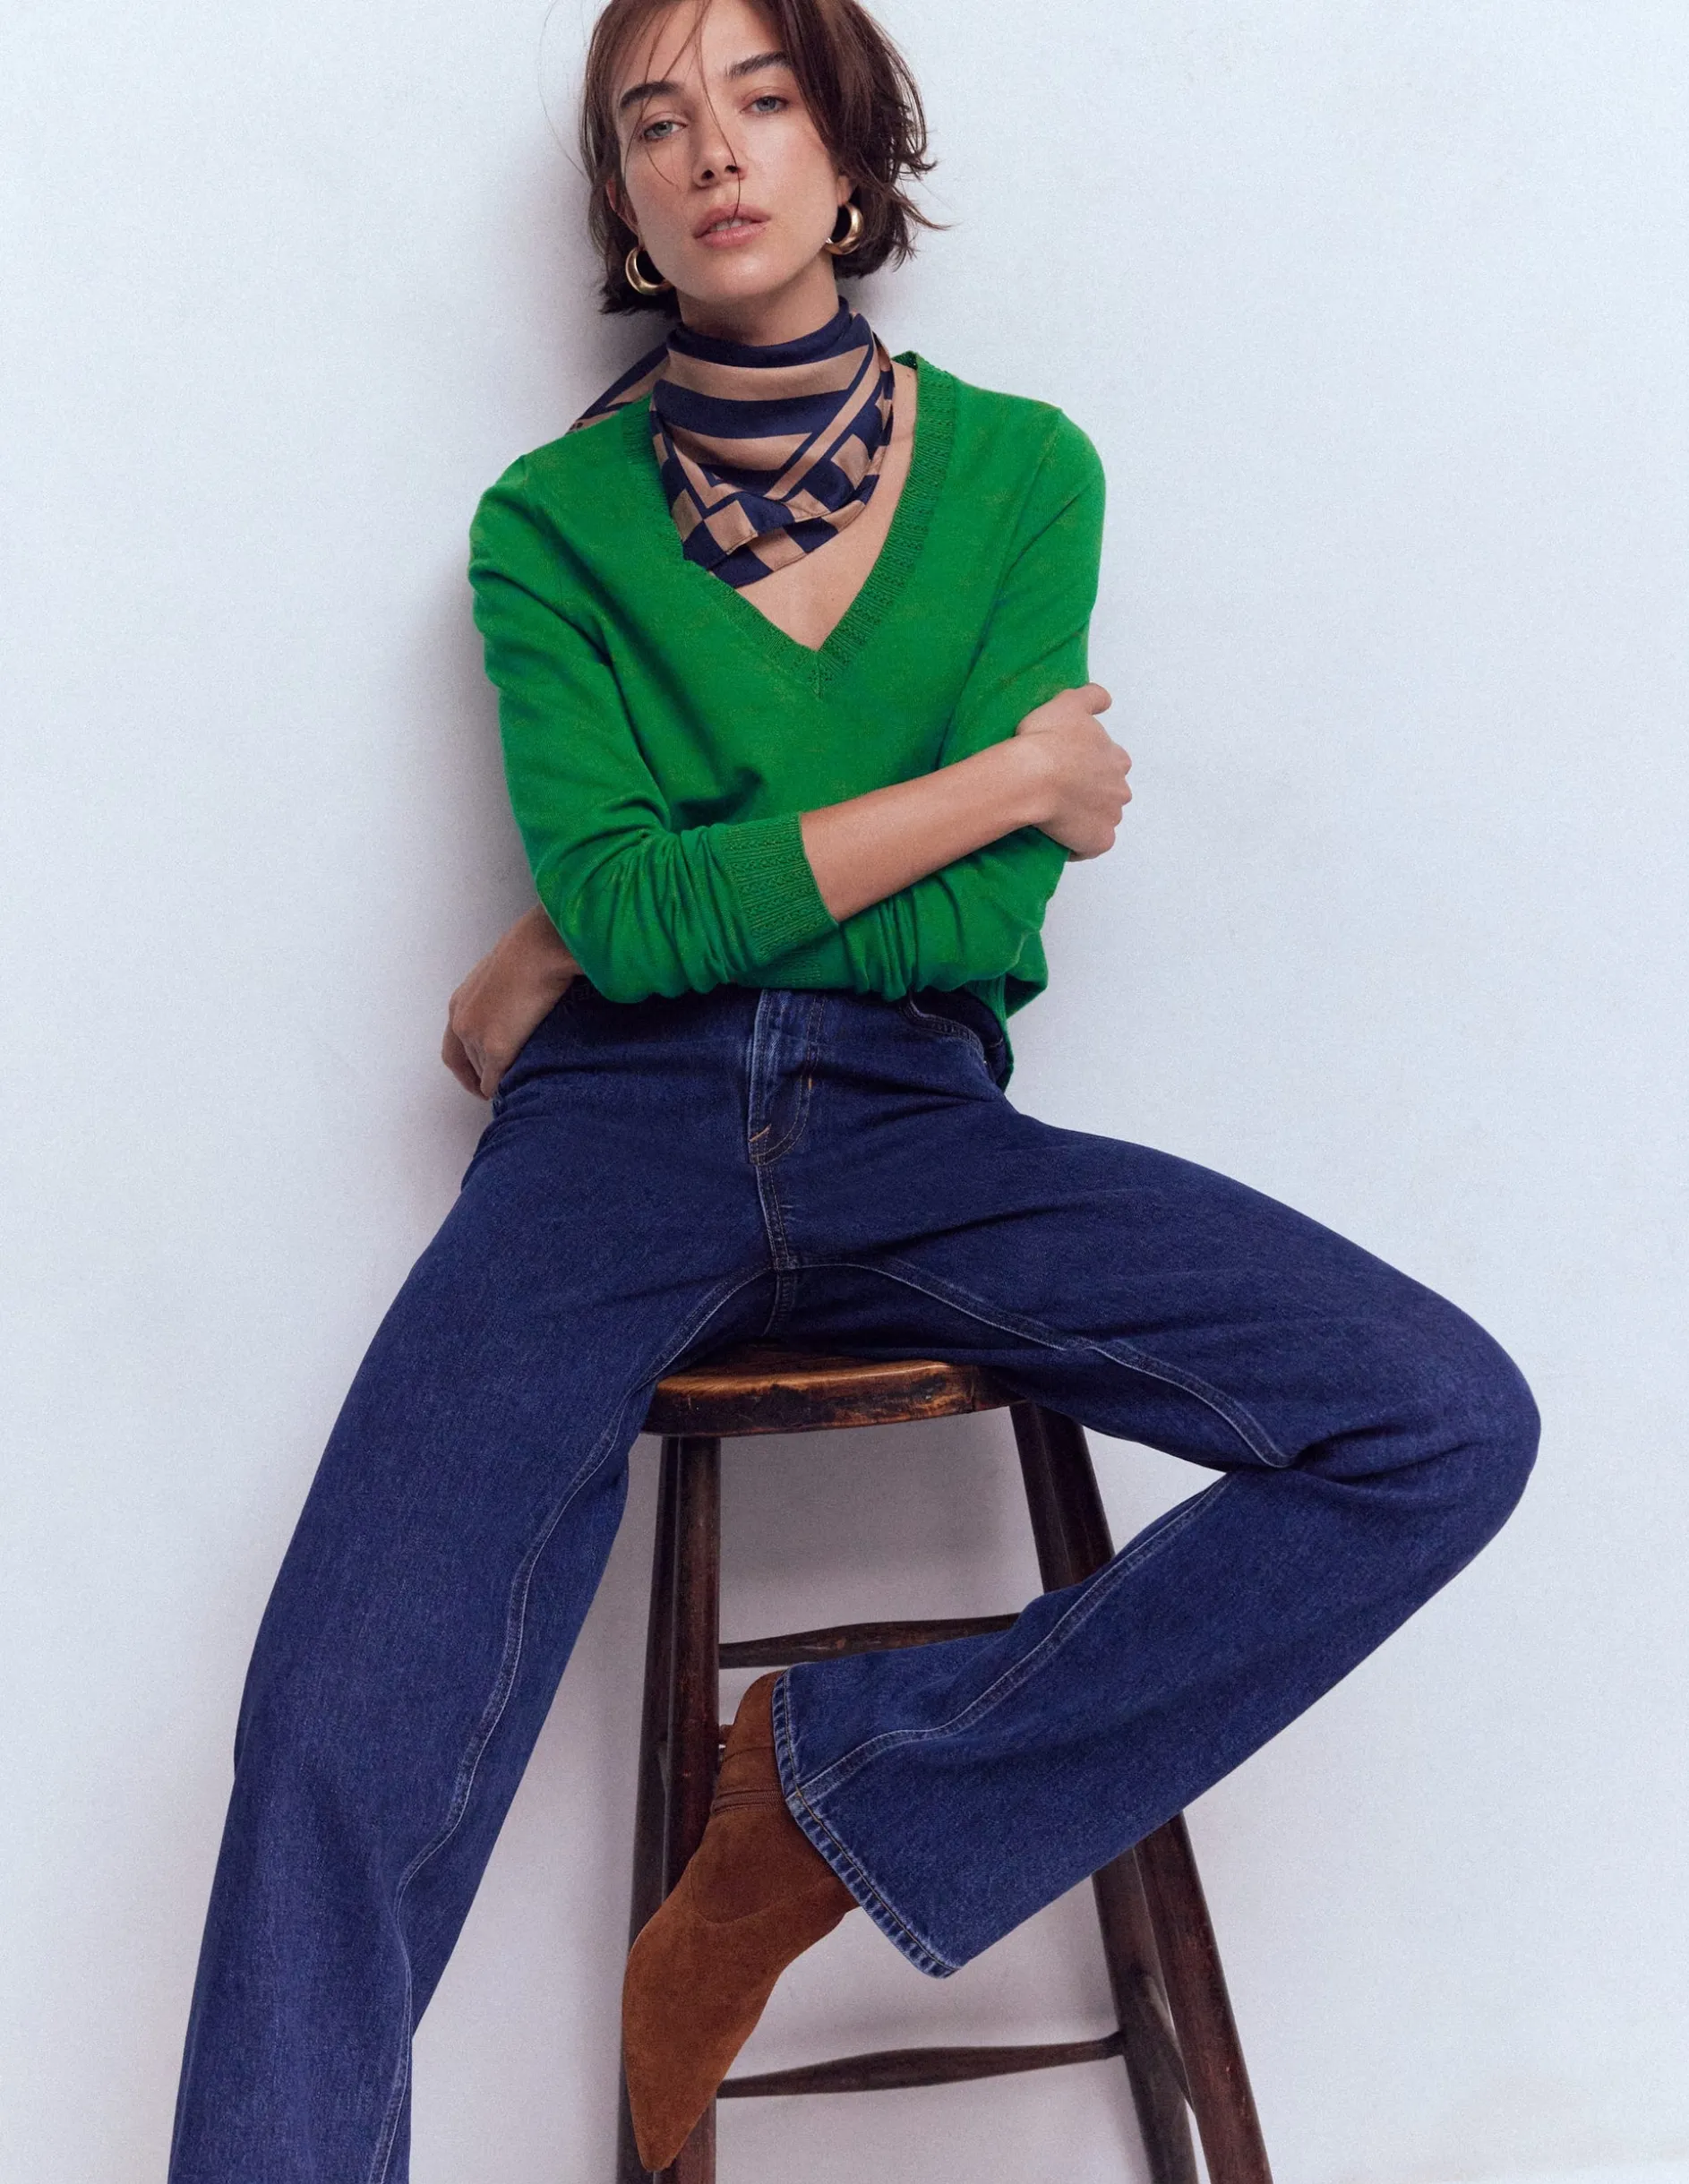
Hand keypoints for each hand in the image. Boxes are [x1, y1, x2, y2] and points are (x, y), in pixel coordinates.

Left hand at [442, 904, 582, 1098]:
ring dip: (496, 1081)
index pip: (453, 1047)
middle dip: (481, 1077)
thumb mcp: (503, 973)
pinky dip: (503, 1089)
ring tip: (516, 1086)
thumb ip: (500, 994)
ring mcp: (476, 1037)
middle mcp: (462, 1023)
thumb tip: (517, 1004)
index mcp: (460, 1003)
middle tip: (500, 1087)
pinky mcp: (495, 1049)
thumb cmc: (531, 952)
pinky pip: (494, 1082)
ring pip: (481, 1073)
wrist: (538, 950)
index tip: (477, 1078)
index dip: (465, 1068)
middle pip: (467, 1063)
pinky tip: (518, 1089)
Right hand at [1011, 682, 1131, 858]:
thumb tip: (1106, 701)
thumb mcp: (1068, 703)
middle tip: (1062, 792)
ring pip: (1102, 819)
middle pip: (1111, 793)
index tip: (1071, 766)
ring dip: (1086, 818)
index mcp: (1116, 758)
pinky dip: (1079, 845)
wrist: (1032, 777)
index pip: (1113, 762)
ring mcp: (1111, 817)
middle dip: (1093, 793)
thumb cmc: (1048, 739)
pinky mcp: (1099, 841)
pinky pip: (1091, 847)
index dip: (1092, 765)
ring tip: (1058, 816)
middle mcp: (1120, 788)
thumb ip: (1091, 697)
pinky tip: (1059, 840)